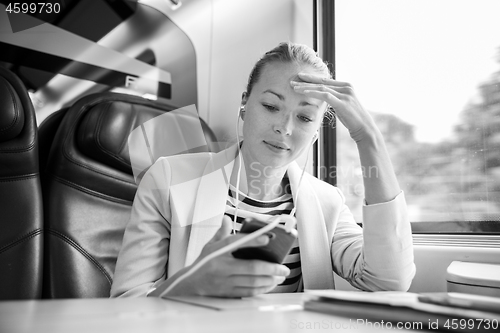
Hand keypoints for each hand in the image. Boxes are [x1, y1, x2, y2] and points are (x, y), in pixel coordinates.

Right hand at [158, 215, 290, 297]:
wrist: (189, 285)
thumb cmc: (203, 263)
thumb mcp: (209, 246)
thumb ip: (221, 233)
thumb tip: (226, 218)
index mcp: (217, 252)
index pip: (236, 243)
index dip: (253, 240)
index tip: (268, 237)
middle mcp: (221, 267)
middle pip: (250, 268)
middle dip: (271, 268)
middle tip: (283, 267)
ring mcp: (225, 282)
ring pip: (252, 282)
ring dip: (270, 279)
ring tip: (280, 275)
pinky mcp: (228, 293)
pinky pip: (249, 292)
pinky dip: (262, 288)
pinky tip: (270, 284)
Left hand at [291, 73, 376, 141]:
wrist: (364, 128)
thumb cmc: (353, 119)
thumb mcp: (343, 105)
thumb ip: (335, 98)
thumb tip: (324, 96)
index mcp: (346, 86)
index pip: (326, 80)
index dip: (312, 78)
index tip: (300, 77)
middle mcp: (346, 87)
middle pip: (322, 81)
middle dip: (306, 80)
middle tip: (293, 80)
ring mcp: (345, 94)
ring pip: (322, 87)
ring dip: (306, 87)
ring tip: (294, 87)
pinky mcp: (343, 102)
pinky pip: (325, 95)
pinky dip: (313, 93)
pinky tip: (304, 92)